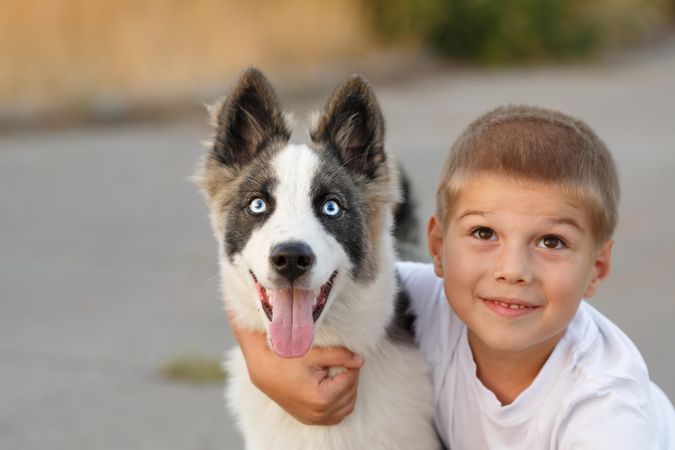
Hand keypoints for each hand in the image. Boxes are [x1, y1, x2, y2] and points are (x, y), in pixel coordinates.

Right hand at [231, 320, 364, 424]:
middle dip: (350, 376)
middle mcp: (318, 414)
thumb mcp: (315, 354)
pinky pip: (335, 415)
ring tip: (335, 372)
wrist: (262, 369)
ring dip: (346, 389)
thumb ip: (341, 356)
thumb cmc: (287, 358)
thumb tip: (361, 360)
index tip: (346, 353)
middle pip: (350, 393)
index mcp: (321, 399)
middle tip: (341, 361)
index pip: (351, 379)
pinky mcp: (309, 419)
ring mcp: (313, 419)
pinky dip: (339, 401)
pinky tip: (332, 386)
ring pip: (346, 407)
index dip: (352, 364)